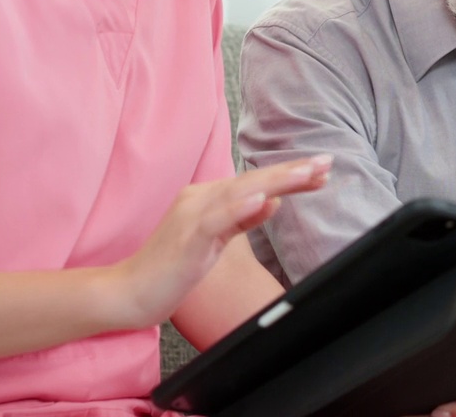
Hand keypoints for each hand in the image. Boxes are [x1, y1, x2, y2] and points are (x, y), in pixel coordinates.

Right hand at [111, 155, 331, 328]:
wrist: (128, 293)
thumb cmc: (171, 268)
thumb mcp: (215, 241)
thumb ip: (242, 219)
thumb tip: (273, 201)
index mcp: (209, 198)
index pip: (257, 182)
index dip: (290, 175)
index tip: (322, 170)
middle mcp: (201, 198)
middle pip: (254, 180)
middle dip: (293, 171)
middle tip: (327, 162)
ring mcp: (192, 216)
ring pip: (241, 192)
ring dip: (277, 181)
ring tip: (308, 174)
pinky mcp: (187, 238)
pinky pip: (217, 219)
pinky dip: (242, 208)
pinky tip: (266, 200)